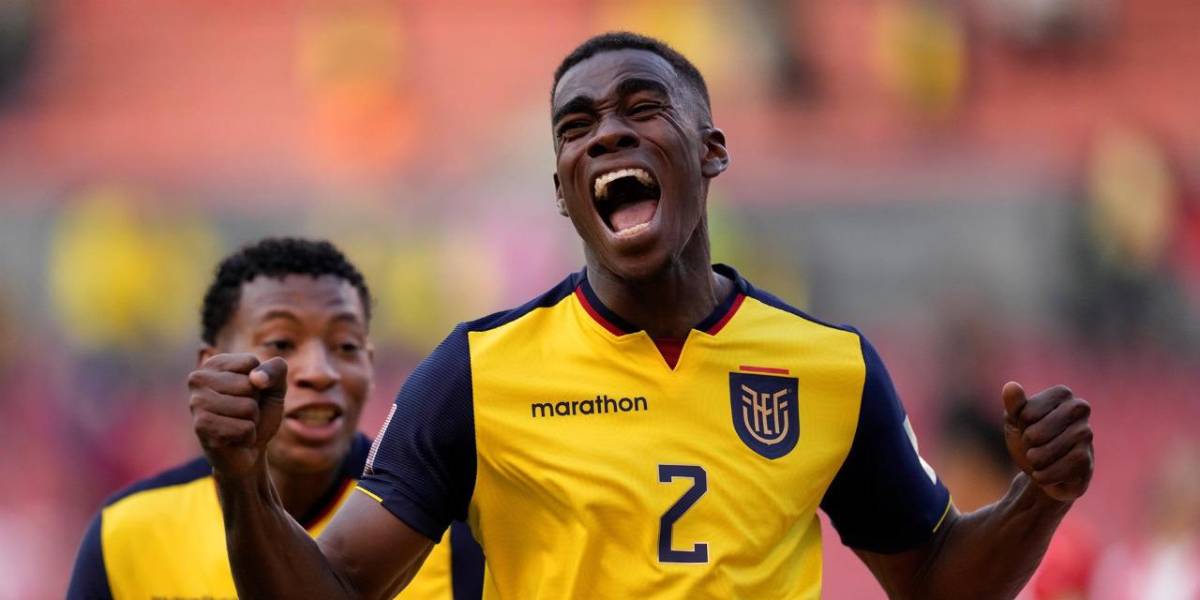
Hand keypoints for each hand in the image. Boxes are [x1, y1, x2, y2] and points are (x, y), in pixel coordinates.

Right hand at [189, 353, 287, 477]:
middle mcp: (198, 379)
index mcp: (214, 363)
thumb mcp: (275, 386)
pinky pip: (244, 428)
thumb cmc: (260, 412)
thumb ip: (275, 369)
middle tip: (243, 413)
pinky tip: (234, 439)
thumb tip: (256, 379)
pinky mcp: (201, 426)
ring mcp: (196, 403)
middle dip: (255, 403)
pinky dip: (248, 436)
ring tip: (238, 424)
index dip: (260, 382)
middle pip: (249, 385)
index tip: (249, 393)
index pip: (251, 362)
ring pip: (247, 407)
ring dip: (251, 421)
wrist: (250, 449)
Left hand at [1002, 382, 1093, 502]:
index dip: (1020, 424)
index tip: (1028, 425)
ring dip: (1034, 461)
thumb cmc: (1028, 439)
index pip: (1026, 413)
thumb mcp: (1015, 419)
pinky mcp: (1087, 460)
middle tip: (1033, 445)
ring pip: (1046, 452)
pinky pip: (1057, 469)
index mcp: (1062, 394)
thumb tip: (1011, 386)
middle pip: (1035, 434)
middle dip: (1027, 445)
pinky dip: (1044, 475)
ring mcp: (1087, 434)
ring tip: (1038, 460)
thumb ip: (1013, 403)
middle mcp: (1080, 409)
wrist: (1041, 470)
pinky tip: (1045, 474)